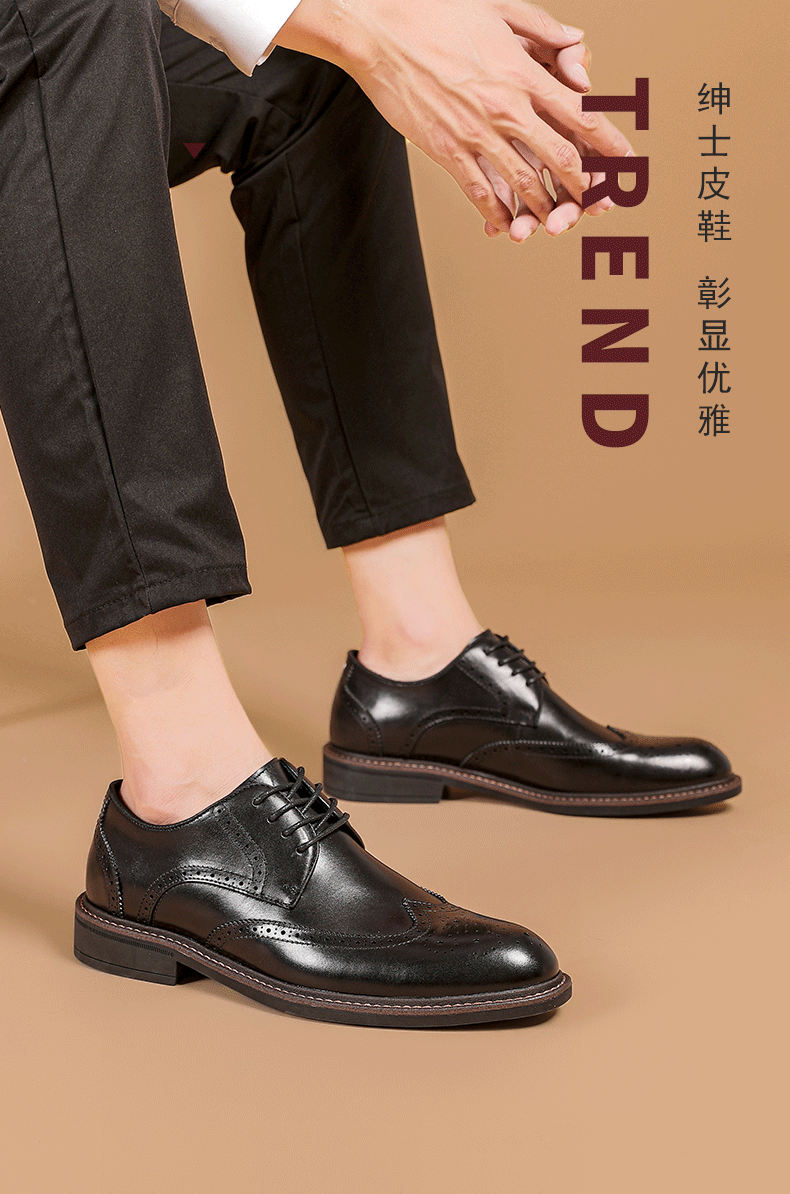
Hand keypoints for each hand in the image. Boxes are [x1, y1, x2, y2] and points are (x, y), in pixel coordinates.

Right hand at [278, 0, 633, 233]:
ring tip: (557, 223)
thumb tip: (575, 41)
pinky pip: (478, 191)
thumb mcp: (497, 7)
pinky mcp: (446, 150)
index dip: (610, 144)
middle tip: (601, 205)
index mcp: (523, 74)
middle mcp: (505, 109)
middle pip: (561, 158)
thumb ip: (541, 29)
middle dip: (586, 187)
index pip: (580, 116)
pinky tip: (507, 225)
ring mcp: (475, 133)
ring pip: (523, 184)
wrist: (379, 29)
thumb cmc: (434, 10)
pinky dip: (496, 213)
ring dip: (544, 208)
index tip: (628, 163)